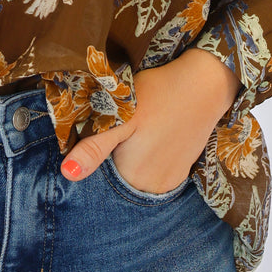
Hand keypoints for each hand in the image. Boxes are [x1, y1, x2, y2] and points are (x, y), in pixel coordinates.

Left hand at [59, 49, 240, 191]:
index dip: (94, 151)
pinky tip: (152, 134)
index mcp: (133, 178)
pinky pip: (154, 170)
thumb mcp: (121, 117)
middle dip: (112, 155)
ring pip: (135, 173)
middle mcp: (152, 188)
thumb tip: (68, 174)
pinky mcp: (181, 172)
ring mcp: (170, 181)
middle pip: (117, 176)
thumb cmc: (159, 94)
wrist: (204, 83)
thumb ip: (94, 148)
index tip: (103, 128)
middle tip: (123, 125)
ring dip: (130, 156)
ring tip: (138, 128)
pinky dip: (148, 156)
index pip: (98, 175)